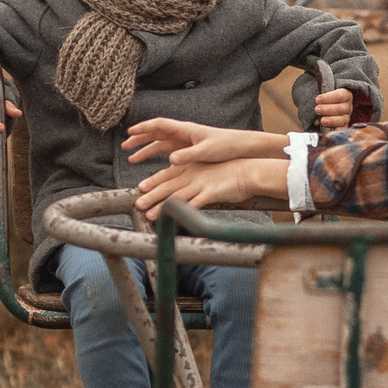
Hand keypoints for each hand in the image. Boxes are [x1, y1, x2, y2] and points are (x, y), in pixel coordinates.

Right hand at [123, 118, 285, 166]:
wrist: (243, 147)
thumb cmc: (227, 147)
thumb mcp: (207, 152)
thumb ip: (188, 155)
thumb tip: (170, 160)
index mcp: (186, 130)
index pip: (159, 125)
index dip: (143, 128)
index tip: (129, 133)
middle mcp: (184, 133)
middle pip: (156, 133)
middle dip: (139, 139)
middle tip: (124, 146)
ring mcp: (186, 142)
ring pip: (161, 143)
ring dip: (146, 149)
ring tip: (132, 158)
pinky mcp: (190, 150)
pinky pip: (169, 151)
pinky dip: (158, 156)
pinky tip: (151, 164)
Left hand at [133, 155, 283, 216]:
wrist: (249, 171)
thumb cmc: (230, 173)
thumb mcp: (208, 171)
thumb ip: (195, 177)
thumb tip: (184, 185)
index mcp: (191, 168)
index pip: (168, 174)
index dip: (153, 181)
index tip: (140, 188)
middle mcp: (193, 175)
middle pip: (168, 186)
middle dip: (151, 196)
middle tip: (138, 204)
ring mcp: (201, 184)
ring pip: (177, 196)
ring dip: (162, 207)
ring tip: (149, 216)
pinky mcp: (211, 194)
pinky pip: (195, 204)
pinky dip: (184, 212)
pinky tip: (175, 219)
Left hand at [313, 87, 355, 129]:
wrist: (323, 106)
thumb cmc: (323, 98)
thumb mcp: (322, 92)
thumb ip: (320, 94)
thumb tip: (315, 99)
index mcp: (345, 94)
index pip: (340, 95)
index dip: (329, 98)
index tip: (317, 99)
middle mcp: (348, 106)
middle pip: (341, 108)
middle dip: (328, 109)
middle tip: (317, 109)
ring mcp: (346, 117)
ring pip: (342, 119)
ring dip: (331, 120)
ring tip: (322, 120)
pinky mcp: (343, 126)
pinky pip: (343, 129)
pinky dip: (337, 130)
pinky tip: (331, 130)